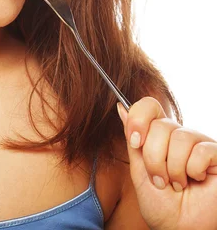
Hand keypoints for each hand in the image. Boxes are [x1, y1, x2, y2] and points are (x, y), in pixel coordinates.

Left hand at [117, 97, 216, 229]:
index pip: (149, 106)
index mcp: (159, 136)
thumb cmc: (161, 204)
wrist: (180, 228)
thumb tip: (122, 109)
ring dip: (172, 169)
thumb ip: (133, 140)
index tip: (134, 141)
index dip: (139, 119)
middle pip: (160, 125)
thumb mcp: (139, 170)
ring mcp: (200, 144)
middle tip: (160, 179)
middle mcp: (180, 136)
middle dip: (154, 158)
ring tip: (177, 184)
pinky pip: (201, 151)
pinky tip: (196, 181)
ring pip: (180, 137)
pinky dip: (193, 171)